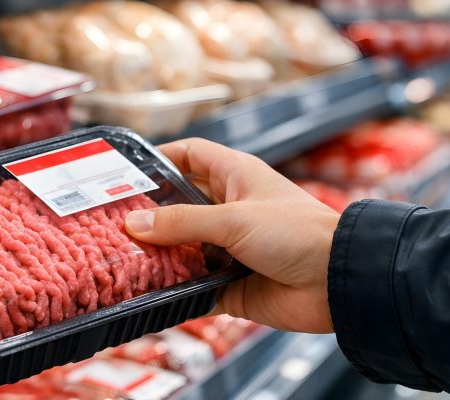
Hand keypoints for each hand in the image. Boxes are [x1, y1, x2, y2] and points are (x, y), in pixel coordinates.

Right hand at [126, 138, 339, 332]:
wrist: (339, 283)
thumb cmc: (297, 233)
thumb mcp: (233, 219)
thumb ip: (182, 222)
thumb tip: (134, 224)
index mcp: (236, 177)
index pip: (190, 155)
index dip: (160, 158)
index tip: (125, 171)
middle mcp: (230, 210)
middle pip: (178, 206)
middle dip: (149, 215)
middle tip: (110, 222)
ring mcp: (229, 249)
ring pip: (182, 249)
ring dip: (158, 256)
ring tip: (120, 258)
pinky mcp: (230, 284)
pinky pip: (193, 287)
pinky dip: (174, 291)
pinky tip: (148, 293)